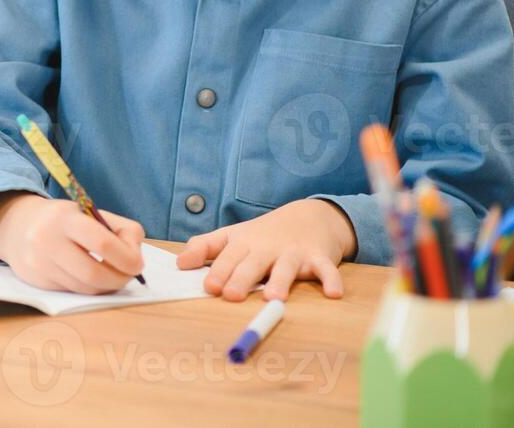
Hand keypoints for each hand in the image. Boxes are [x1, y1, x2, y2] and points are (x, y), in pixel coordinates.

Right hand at [0, 192, 145, 294]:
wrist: (17, 227)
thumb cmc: (65, 220)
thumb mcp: (90, 212)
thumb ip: (121, 229)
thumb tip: (136, 259)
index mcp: (65, 217)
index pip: (102, 242)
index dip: (126, 258)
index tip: (138, 264)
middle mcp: (46, 240)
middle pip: (93, 273)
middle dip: (119, 279)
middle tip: (128, 276)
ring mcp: (39, 263)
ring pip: (84, 288)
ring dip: (106, 286)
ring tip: (111, 276)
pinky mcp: (36, 281)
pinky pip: (72, 292)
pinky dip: (88, 288)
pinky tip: (90, 278)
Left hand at [176, 198, 356, 301]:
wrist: (309, 216)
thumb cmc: (264, 234)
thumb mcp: (233, 236)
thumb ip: (205, 248)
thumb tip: (179, 263)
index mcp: (244, 243)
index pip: (228, 258)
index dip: (218, 271)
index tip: (209, 286)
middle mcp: (268, 247)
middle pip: (253, 263)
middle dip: (242, 278)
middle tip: (231, 295)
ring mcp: (294, 252)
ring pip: (287, 267)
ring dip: (282, 281)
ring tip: (273, 298)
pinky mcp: (319, 257)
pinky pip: (327, 269)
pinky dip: (331, 279)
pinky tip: (334, 293)